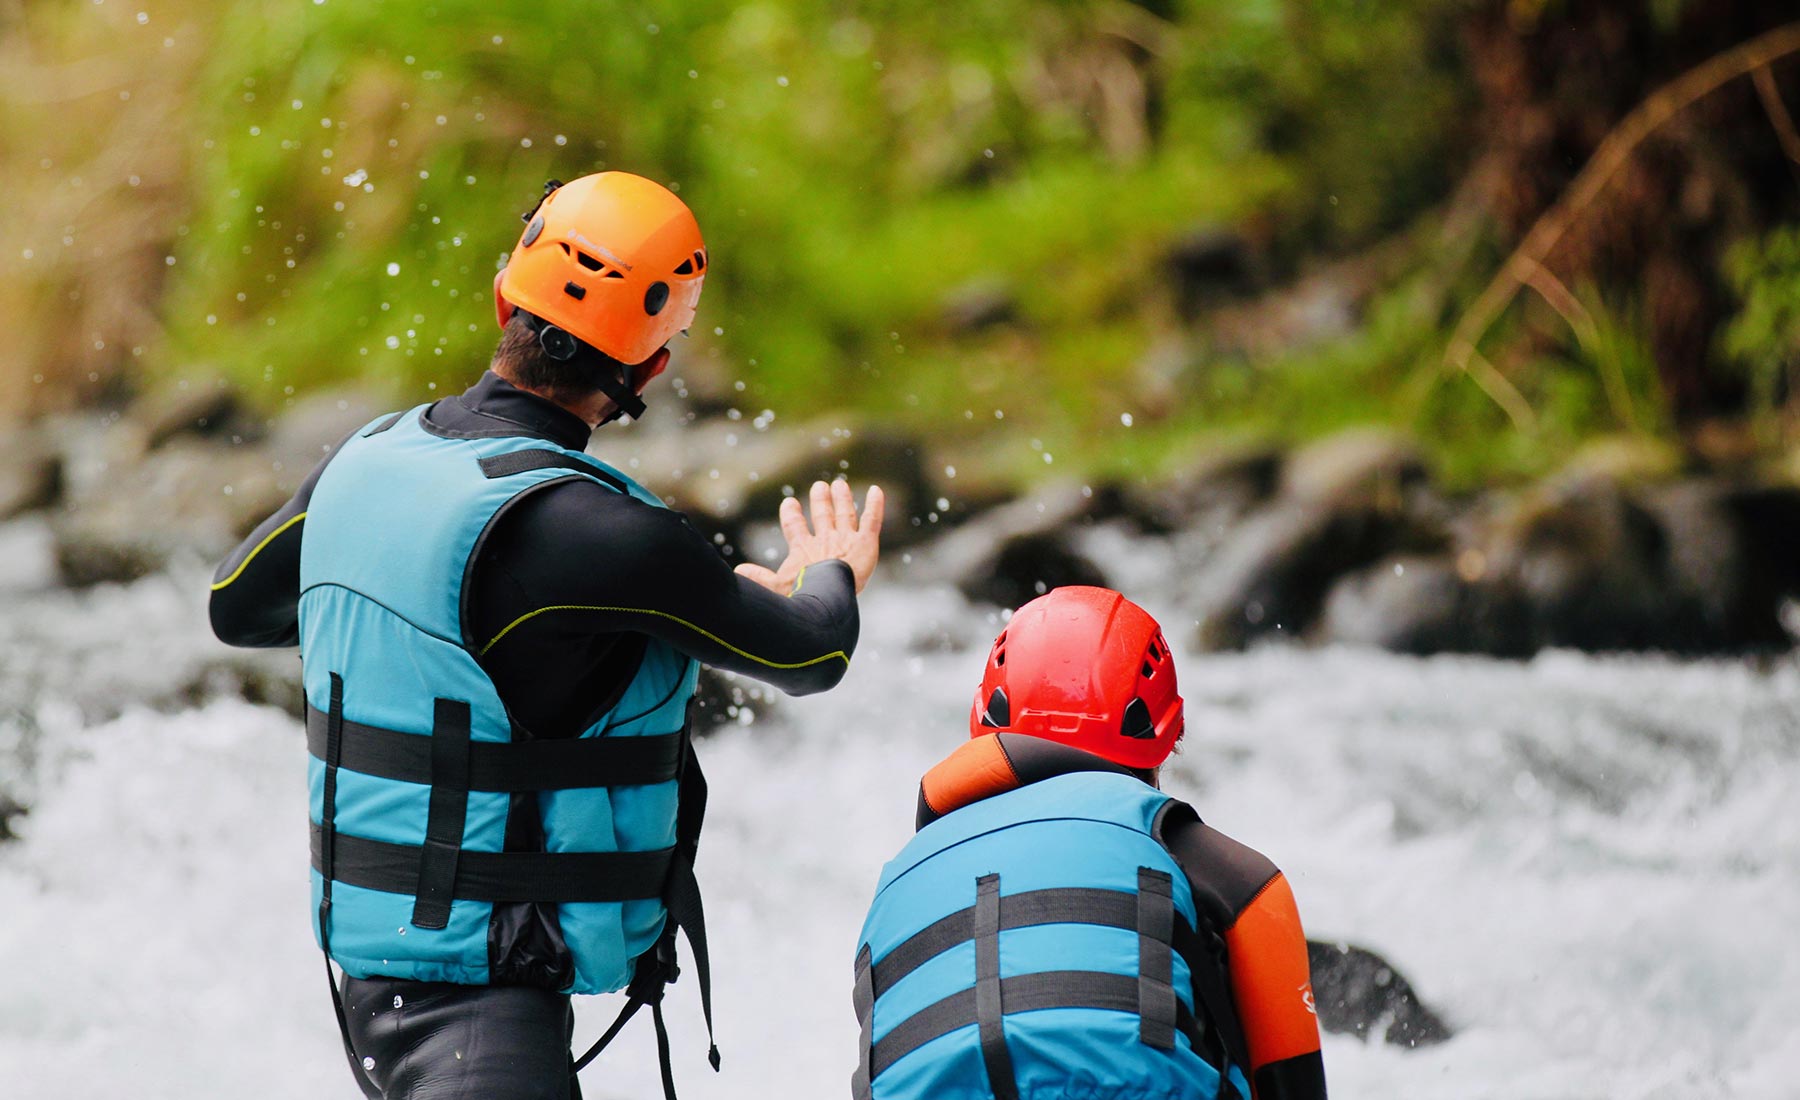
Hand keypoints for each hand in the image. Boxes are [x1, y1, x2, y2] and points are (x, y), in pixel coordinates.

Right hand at [735, 479, 883, 595]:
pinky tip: (877, 490)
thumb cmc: (801, 595)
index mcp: (803, 549)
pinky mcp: (866, 543)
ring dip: (843, 499)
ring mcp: (846, 540)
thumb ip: (759, 578)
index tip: (789, 503)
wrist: (827, 597)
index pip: (795, 527)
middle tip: (820, 486)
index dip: (791, 514)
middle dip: (821, 501)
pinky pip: (872, 520)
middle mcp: (825, 541)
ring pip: (845, 514)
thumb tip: (738, 572)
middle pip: (823, 515)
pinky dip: (875, 505)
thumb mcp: (776, 586)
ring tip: (840, 485)